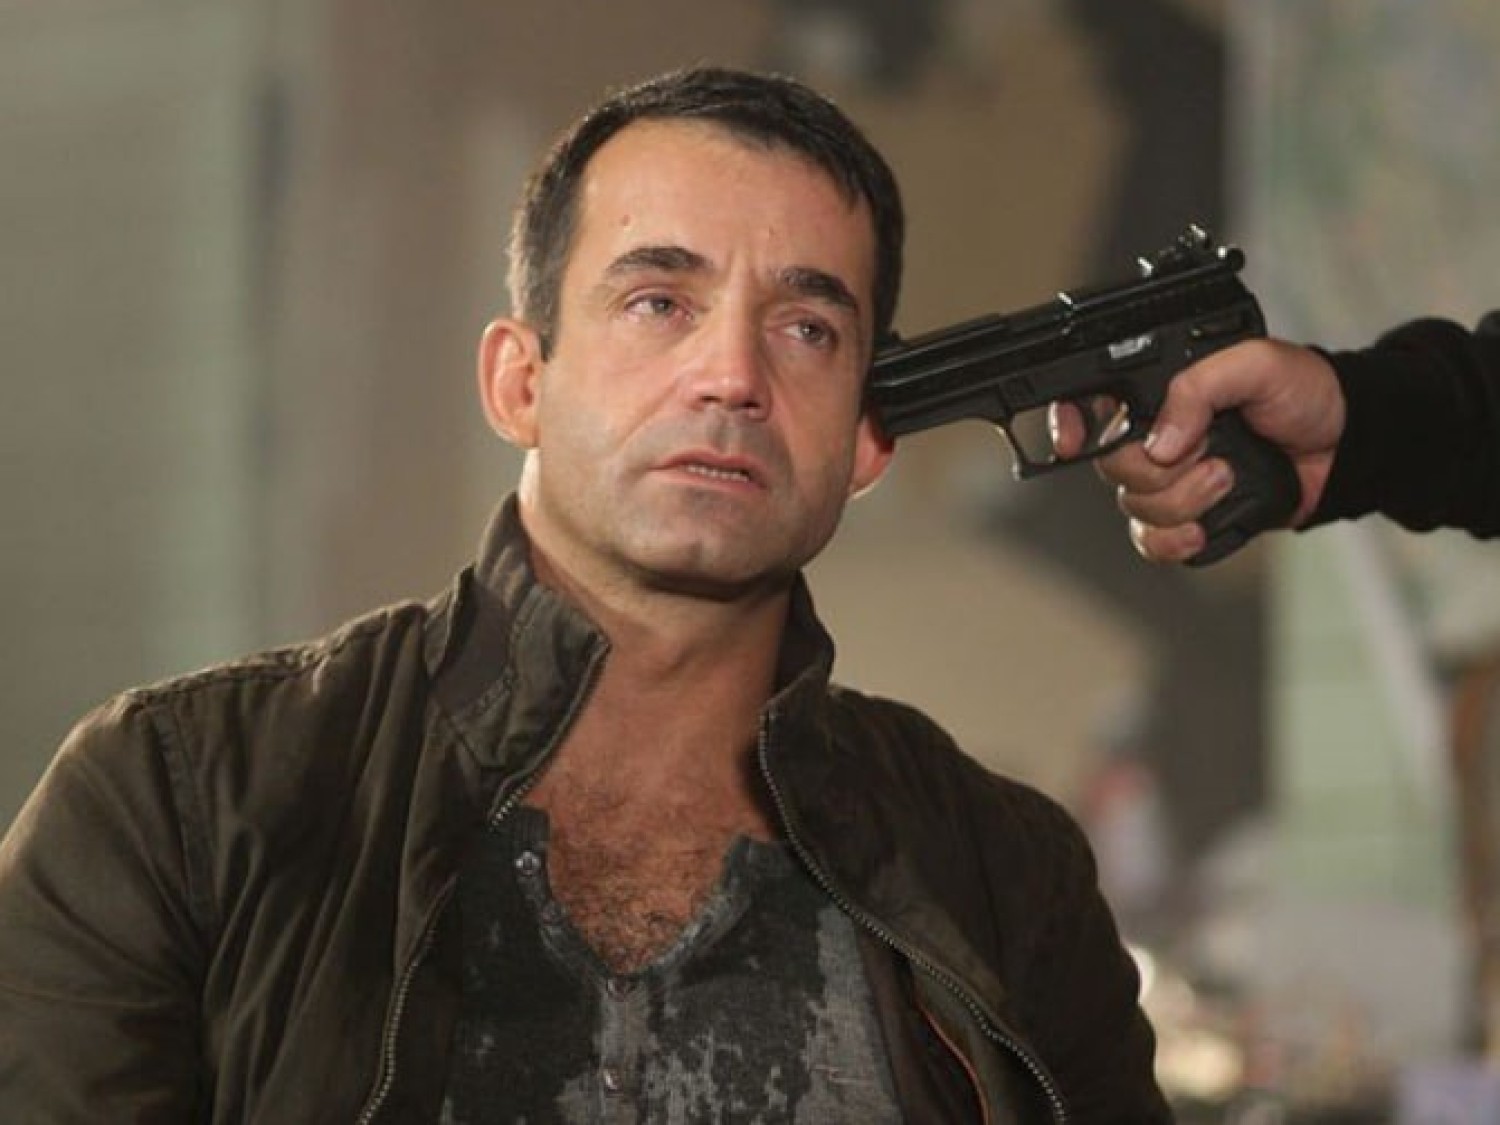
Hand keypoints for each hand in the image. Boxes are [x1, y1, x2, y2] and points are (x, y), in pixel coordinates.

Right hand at [1055, 339, 1346, 562]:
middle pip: (1110, 467)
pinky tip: (1200, 529)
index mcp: (1156, 392)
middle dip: (1160, 470)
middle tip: (1211, 455)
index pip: (1087, 402)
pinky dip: (1172, 542)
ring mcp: (1169, 482)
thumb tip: (1160, 442)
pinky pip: (1151, 543)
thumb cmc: (1305, 393)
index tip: (1072, 443)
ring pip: (1133, 507)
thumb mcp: (1257, 363)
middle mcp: (1153, 437)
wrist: (1346, 445)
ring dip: (1181, 502)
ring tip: (1227, 479)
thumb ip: (1200, 388)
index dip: (1066, 422)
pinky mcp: (1188, 519)